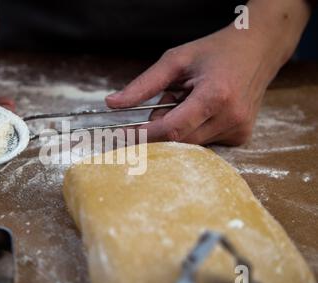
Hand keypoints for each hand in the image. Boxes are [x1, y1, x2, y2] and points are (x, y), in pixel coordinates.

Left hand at [106, 0, 310, 145]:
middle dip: (162, 127)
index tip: (122, 135)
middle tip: (167, 101)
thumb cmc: (216, 51)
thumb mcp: (177, 59)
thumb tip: (112, 104)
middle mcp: (231, 117)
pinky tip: (202, 109)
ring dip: (179, 127)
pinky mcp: (241, 136)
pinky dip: (194, 129)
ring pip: (191, 144)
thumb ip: (144, 84)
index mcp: (215, 95)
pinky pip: (205, 142)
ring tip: (189, 100)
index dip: (143, 136)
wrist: (258, 49)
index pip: (171, 129)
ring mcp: (239, 130)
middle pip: (179, 140)